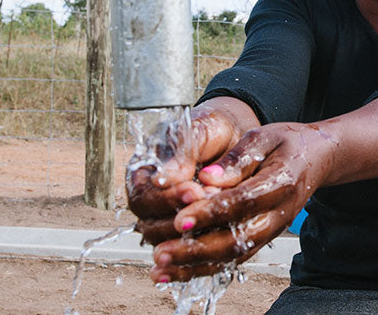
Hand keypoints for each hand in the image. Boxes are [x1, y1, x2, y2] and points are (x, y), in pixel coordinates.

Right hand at [127, 98, 256, 247]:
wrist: (234, 138)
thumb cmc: (212, 130)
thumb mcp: (201, 129)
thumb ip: (184, 149)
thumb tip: (167, 176)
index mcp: (144, 174)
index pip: (143, 197)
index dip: (167, 199)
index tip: (195, 190)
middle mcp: (151, 201)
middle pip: (149, 226)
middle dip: (180, 220)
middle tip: (210, 206)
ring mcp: (167, 219)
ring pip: (168, 243)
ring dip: (192, 235)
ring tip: (219, 218)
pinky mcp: (187, 232)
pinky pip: (189, 248)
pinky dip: (203, 248)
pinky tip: (223, 238)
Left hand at [147, 121, 335, 282]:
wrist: (319, 158)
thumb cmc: (288, 143)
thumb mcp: (264, 137)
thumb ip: (237, 158)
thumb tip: (206, 178)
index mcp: (281, 182)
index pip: (242, 202)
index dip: (209, 212)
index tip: (178, 217)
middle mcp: (279, 213)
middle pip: (237, 239)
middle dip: (196, 249)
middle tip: (161, 252)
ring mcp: (272, 229)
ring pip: (234, 256)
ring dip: (195, 266)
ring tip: (160, 269)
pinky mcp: (263, 238)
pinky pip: (234, 259)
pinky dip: (204, 268)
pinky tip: (176, 272)